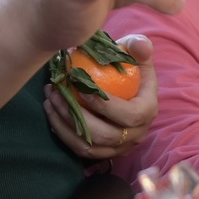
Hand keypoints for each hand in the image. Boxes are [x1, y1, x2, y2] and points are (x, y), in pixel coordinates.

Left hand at [44, 34, 158, 159]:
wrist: (127, 87)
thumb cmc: (129, 66)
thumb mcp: (136, 52)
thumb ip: (139, 46)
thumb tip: (140, 48)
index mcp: (147, 111)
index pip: (130, 115)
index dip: (106, 107)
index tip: (82, 89)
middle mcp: (136, 134)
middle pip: (105, 135)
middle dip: (77, 116)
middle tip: (57, 94)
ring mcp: (119, 147)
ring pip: (89, 146)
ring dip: (65, 125)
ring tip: (50, 101)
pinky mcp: (104, 152)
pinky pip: (81, 150)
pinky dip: (64, 134)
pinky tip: (52, 114)